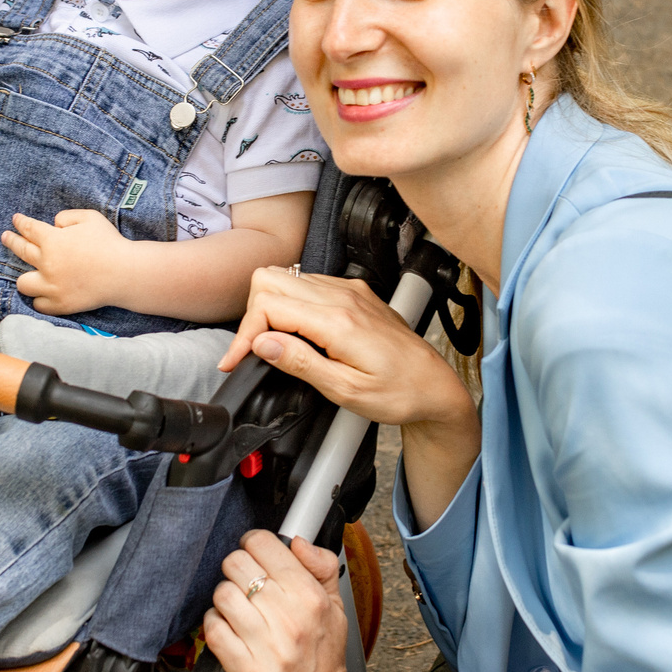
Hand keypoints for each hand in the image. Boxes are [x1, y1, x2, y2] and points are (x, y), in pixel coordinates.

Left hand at [3, 209, 130, 314]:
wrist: (125, 273)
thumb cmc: (109, 242)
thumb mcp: (90, 217)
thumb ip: (67, 216)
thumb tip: (55, 224)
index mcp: (53, 241)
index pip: (29, 229)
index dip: (20, 223)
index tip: (15, 220)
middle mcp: (47, 264)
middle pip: (21, 251)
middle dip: (11, 241)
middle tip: (7, 237)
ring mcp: (52, 287)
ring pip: (23, 284)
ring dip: (26, 277)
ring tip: (30, 275)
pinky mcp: (60, 304)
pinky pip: (39, 304)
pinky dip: (41, 299)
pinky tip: (44, 294)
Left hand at [204, 532, 358, 671]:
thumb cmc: (325, 663)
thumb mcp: (337, 608)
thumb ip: (322, 567)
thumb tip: (298, 541)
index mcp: (311, 598)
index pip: (264, 545)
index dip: (254, 545)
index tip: (255, 555)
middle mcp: (289, 619)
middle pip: (237, 565)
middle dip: (236, 571)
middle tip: (245, 585)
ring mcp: (267, 647)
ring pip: (222, 595)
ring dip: (224, 600)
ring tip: (237, 611)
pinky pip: (213, 631)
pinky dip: (215, 626)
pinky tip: (228, 631)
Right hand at [221, 268, 472, 434]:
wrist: (435, 386)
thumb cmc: (399, 393)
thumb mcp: (345, 390)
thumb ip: (300, 363)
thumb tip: (261, 343)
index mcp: (338, 321)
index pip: (268, 305)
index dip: (243, 334)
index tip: (236, 360)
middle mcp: (343, 297)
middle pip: (270, 279)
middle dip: (252, 315)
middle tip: (253, 350)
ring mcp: (349, 291)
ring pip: (286, 277)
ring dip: (270, 308)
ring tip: (273, 344)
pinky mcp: (354, 293)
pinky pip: (308, 284)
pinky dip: (291, 304)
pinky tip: (297, 333)